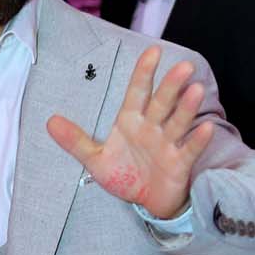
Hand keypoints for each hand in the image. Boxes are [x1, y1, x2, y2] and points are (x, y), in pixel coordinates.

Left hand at [46, 46, 214, 218]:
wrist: (146, 202)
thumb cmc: (125, 175)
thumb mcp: (95, 160)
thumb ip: (75, 141)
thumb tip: (49, 122)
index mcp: (131, 121)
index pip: (137, 92)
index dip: (144, 73)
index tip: (153, 52)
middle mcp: (152, 128)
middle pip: (161, 103)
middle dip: (171, 85)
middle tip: (183, 66)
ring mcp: (168, 144)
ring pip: (178, 122)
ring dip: (186, 107)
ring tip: (196, 90)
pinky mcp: (179, 163)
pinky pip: (189, 149)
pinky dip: (197, 140)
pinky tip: (206, 128)